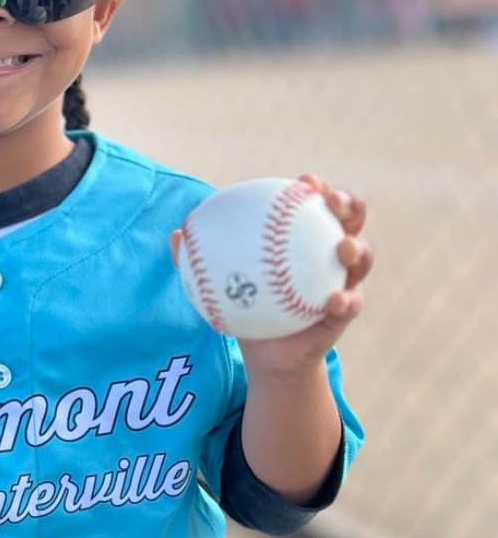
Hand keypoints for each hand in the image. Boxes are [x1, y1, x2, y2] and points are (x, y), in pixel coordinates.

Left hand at [169, 175, 373, 376]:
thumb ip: (200, 260)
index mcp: (305, 240)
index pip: (317, 205)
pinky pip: (352, 304)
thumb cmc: (246, 309)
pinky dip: (346, 300)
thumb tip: (176, 235)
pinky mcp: (344, 315)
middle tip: (331, 202)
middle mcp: (330, 256)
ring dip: (357, 249)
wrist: (267, 357)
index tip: (305, 180)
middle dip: (348, 205)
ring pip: (362, 259)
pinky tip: (334, 301)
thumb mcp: (221, 284)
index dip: (317, 188)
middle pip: (351, 221)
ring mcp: (343, 283)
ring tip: (344, 248)